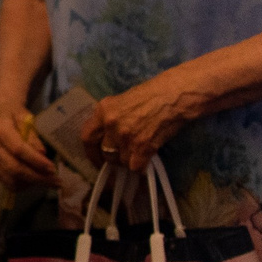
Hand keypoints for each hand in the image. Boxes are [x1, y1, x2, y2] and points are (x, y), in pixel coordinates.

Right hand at [0, 98, 57, 189]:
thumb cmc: (15, 114)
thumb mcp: (27, 118)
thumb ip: (33, 135)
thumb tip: (42, 154)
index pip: (18, 149)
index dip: (36, 161)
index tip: (52, 168)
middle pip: (14, 168)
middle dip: (38, 178)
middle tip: (57, 181)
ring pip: (11, 179)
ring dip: (32, 183)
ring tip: (47, 180)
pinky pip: (8, 182)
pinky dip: (23, 184)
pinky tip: (34, 178)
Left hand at [81, 69, 207, 171]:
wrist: (174, 94)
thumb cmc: (151, 94)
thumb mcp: (121, 102)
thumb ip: (109, 119)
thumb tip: (105, 139)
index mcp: (102, 110)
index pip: (87, 137)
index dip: (91, 153)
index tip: (97, 159)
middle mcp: (111, 124)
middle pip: (105, 153)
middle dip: (114, 159)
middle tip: (123, 157)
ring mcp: (126, 136)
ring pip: (122, 161)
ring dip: (130, 161)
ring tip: (139, 153)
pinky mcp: (143, 146)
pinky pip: (136, 167)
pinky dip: (141, 167)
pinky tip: (147, 159)